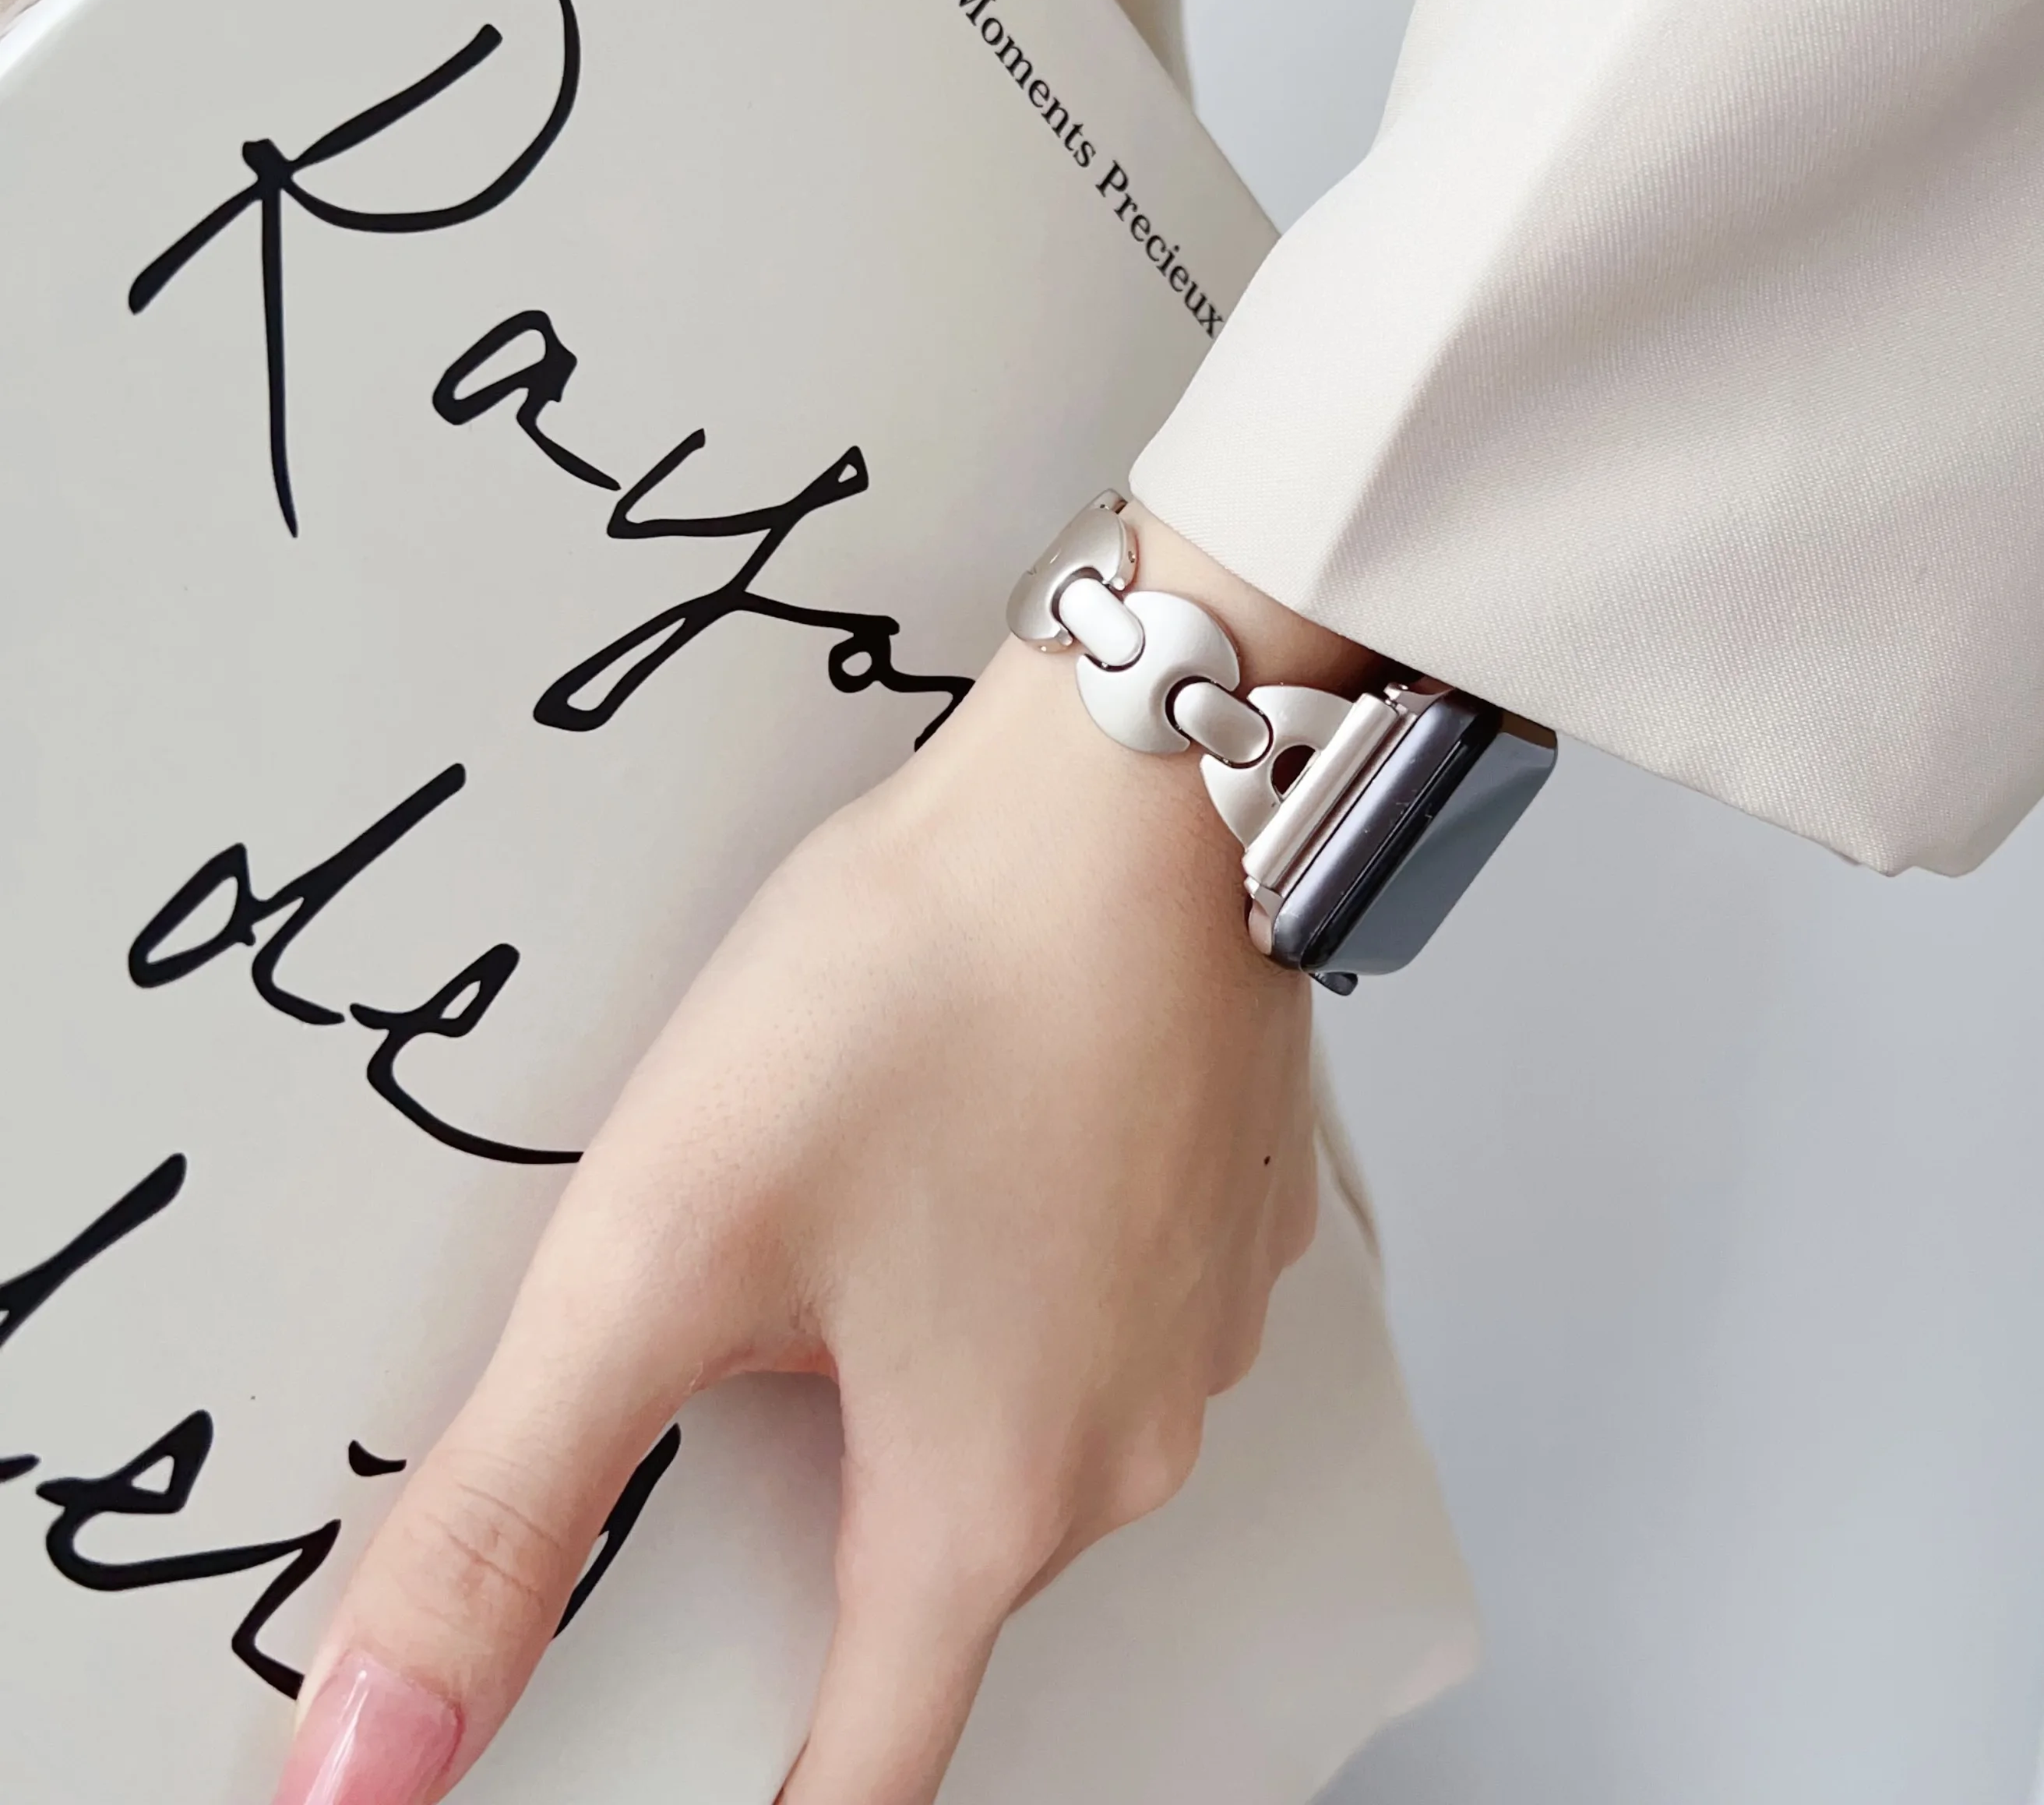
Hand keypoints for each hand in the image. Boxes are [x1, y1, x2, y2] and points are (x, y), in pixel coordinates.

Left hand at [267, 508, 1368, 1804]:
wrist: (1140, 784)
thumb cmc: (937, 985)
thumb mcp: (663, 1242)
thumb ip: (507, 1512)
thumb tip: (376, 1752)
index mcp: (993, 1501)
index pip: (863, 1775)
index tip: (692, 1775)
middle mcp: (1128, 1444)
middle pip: (925, 1579)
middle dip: (806, 1524)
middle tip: (725, 1364)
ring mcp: (1196, 1324)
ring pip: (1014, 1427)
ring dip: (913, 1377)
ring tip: (834, 1219)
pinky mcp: (1222, 1213)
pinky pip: (1092, 1309)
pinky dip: (1006, 1276)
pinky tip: (948, 1149)